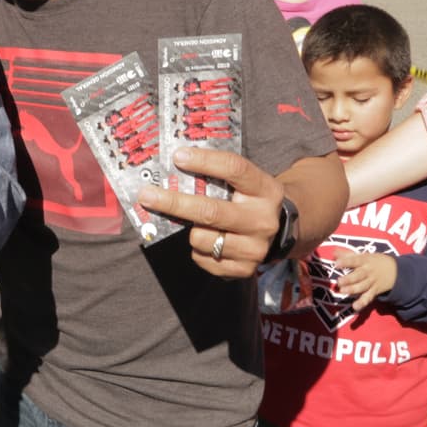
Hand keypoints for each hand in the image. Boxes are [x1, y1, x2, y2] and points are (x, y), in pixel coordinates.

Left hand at [138, 146, 283, 277]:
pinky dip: (197, 249)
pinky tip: (207, 240)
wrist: (279, 232)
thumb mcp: (244, 183)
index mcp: (265, 190)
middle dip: (173, 203)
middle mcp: (263, 220)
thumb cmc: (248, 199)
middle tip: (146, 194)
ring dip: (189, 229)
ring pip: (201, 238)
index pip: (235, 170)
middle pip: (210, 212)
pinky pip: (203, 258)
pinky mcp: (244, 269)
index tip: (177, 156)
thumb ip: (217, 175)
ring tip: (195, 223)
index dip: (205, 161)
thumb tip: (173, 166)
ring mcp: (254, 248)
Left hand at [333, 249, 396, 310]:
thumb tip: (333, 252)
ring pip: (362, 287)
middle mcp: (368, 272)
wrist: (396, 271)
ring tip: (342, 291)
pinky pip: (368, 297)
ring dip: (352, 289)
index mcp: (364, 261)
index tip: (336, 264)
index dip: (345, 262)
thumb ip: (347, 255)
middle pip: (358, 275)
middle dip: (349, 279)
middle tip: (339, 282)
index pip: (354, 261)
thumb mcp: (363, 256)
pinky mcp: (374, 291)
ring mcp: (371, 282)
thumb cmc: (373, 262)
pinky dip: (362, 303)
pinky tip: (355, 307)